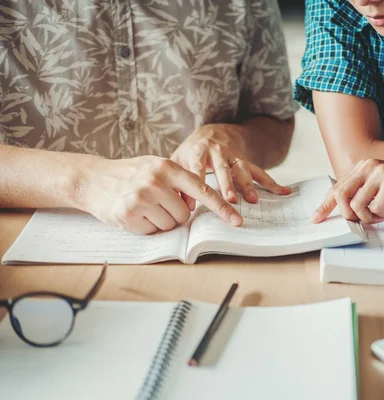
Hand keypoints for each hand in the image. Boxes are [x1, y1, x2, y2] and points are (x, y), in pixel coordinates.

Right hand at [80, 156, 242, 233]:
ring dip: (161, 221)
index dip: (221, 208)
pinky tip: (135, 214)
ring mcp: (142, 198)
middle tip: (158, 204)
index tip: (236, 220)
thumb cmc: (130, 174)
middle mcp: (156, 181)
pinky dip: (146, 227)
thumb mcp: (156, 167)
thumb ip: (179, 181)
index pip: (202, 191)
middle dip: (176, 215)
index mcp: (168, 167)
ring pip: (170, 225)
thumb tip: (201, 202)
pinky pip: (153, 231)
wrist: (92, 179)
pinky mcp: (129, 214)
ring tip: (145, 207)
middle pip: (185, 215)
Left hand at [170, 124, 290, 205]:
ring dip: (248, 184)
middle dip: (227, 184)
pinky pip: (259, 172)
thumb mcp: (179, 161)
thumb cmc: (192, 152)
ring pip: (242, 169)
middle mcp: (217, 151)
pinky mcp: (246, 161)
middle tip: (230, 199)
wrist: (211, 132)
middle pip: (223, 168)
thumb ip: (177, 181)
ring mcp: (234, 155)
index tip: (194, 204)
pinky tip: (283, 191)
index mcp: (198, 150)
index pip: (196, 168)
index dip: (197, 184)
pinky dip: (272, 182)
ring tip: (252, 199)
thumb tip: (181, 206)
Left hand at [312, 159, 383, 223]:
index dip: (324, 205)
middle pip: (341, 197)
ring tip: (382, 215)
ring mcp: (381, 173)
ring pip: (358, 205)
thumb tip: (346, 209)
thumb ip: (364, 191)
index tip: (316, 219)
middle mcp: (369, 166)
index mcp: (363, 166)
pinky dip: (382, 214)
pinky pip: (376, 207)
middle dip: (348, 215)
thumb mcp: (381, 184)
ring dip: (368, 218)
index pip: (336, 187)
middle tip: (363, 221)